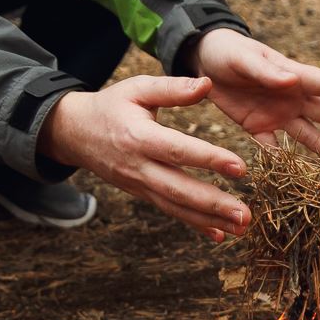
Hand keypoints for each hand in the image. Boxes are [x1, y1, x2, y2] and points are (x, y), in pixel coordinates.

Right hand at [37, 76, 249, 241]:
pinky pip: (171, 211)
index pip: (178, 151)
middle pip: (179, 190)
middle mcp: (139, 167)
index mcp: (139, 137)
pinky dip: (196, 225)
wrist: (74, 133)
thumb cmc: (111, 106)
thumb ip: (172, 88)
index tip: (240, 168)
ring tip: (242, 227)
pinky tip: (220, 235)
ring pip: (177, 207)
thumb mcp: (137, 88)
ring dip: (211, 220)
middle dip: (214, 205)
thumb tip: (207, 84)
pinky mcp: (143, 194)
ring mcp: (140, 185)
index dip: (209, 159)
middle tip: (246, 214)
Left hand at [189, 29, 319, 162]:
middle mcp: (293, 98)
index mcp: (294, 77)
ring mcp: (278, 115)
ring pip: (310, 137)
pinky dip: (286, 165)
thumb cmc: (228, 51)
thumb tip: (293, 80)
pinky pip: (276, 149)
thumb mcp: (243, 59)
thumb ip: (266, 72)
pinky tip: (303, 181)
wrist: (203, 60)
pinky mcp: (259, 128)